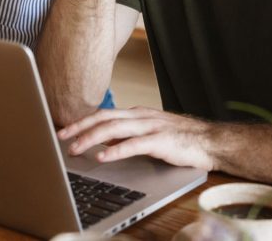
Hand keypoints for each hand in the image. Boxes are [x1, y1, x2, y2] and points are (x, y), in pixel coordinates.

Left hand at [58, 106, 215, 170]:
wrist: (211, 141)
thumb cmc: (181, 139)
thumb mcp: (150, 133)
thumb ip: (128, 135)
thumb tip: (105, 142)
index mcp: (137, 114)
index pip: (104, 115)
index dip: (82, 122)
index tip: (64, 130)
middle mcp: (141, 116)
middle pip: (103, 118)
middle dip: (79, 127)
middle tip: (61, 137)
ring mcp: (151, 127)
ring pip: (114, 129)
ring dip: (91, 139)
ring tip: (75, 148)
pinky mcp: (161, 141)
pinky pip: (134, 144)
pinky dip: (115, 151)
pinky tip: (103, 157)